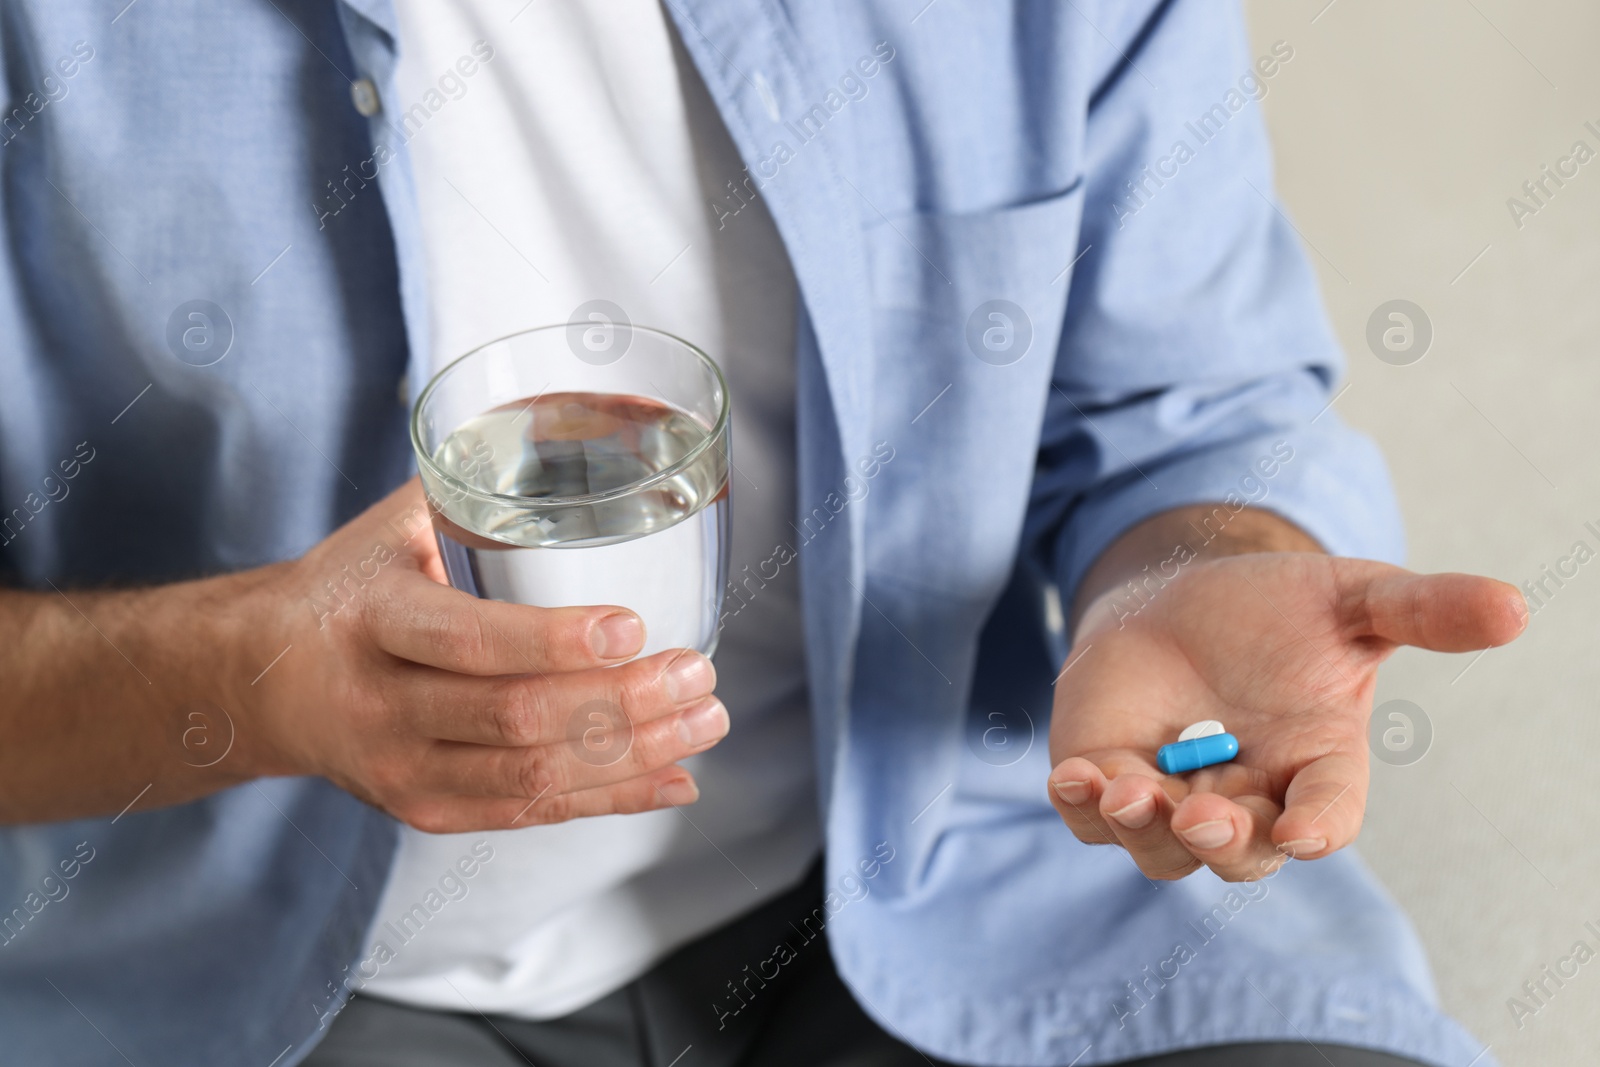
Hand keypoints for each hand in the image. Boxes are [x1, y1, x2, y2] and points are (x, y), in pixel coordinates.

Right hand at [231, 478, 727, 832]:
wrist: (261, 679)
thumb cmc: (352, 584)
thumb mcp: (396, 526)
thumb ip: (482, 485)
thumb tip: (598, 422)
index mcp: (374, 618)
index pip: (469, 639)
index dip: (554, 640)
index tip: (633, 625)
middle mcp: (381, 705)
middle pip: (514, 717)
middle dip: (620, 702)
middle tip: (698, 673)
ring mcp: (400, 770)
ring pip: (531, 777)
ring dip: (632, 755)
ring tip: (706, 720)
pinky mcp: (425, 810)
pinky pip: (528, 814)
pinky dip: (609, 799)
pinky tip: (674, 778)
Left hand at [1046, 552, 1525, 880]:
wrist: (1186, 601)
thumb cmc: (1278, 611)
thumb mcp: (1354, 599)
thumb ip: (1423, 611)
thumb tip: (1515, 606)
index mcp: (1316, 768)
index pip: (1326, 814)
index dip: (1319, 826)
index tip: (1307, 833)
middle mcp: (1248, 798)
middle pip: (1241, 850)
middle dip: (1222, 839)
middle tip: (1203, 814)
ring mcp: (1174, 796)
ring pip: (1161, 847)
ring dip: (1145, 828)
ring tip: (1128, 791)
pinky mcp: (1110, 778)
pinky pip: (1092, 816)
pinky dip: (1082, 806)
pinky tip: (1073, 777)